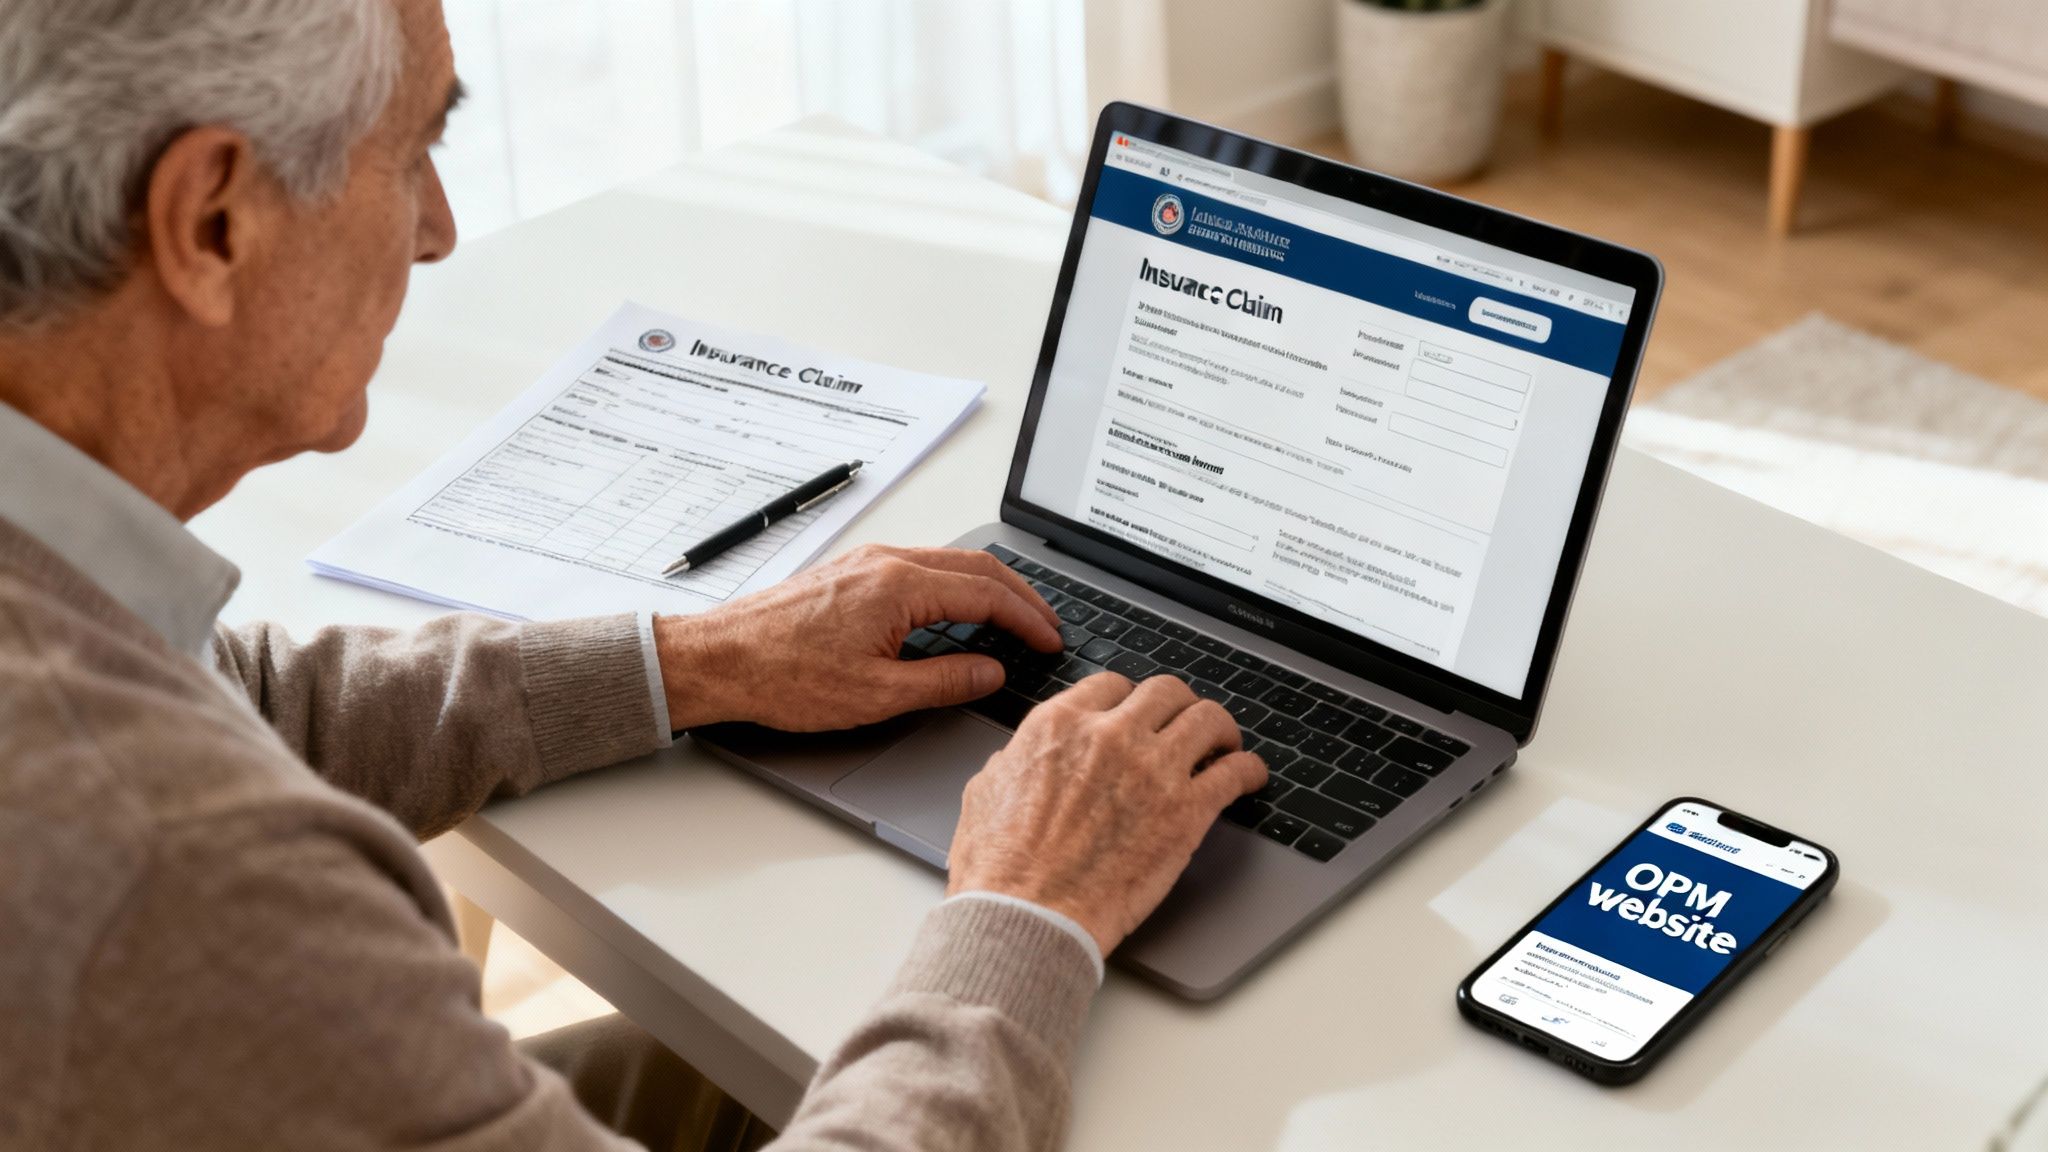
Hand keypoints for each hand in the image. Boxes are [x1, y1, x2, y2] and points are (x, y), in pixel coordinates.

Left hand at [654, 544, 1062, 731]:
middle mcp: (885, 561)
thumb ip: (944, 682)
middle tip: (1047, 624)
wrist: (717, 659)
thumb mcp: (876, 695)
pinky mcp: (850, 571)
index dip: (1028, 619)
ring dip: (987, 587)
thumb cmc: (782, 677)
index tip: (1050, 641)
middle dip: (1020, 594)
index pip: (986, 594)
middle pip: (975, 565)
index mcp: (898, 586)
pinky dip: (954, 585)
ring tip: (1012, 617)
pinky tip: (956, 611)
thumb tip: (990, 672)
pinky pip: (919, 567)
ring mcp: (866, 561)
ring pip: (947, 562)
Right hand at [947, 673, 1267, 955]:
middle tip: (1184, 725)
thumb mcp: (986, 792)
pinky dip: (1248, 769)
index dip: (1129, 700)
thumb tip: (1022, 757)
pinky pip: (1235, 771)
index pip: (1111, 685)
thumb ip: (1016, 760)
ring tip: (1224, 745)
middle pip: (1166, 691)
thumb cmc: (1000, 868)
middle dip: (1177, 706)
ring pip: (1208, 718)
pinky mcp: (1186, 812)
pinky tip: (1249, 776)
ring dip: (1219, 729)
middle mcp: (1110, 735)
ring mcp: (1153, 770)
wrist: (1026, 915)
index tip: (1138, 715)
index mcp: (1060, 725)